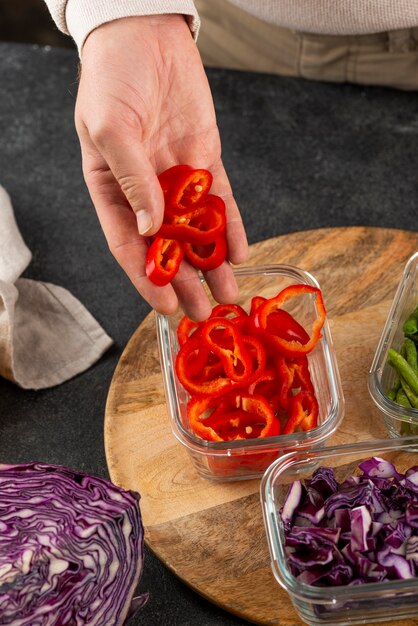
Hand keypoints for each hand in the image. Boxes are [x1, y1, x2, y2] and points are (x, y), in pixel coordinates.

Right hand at [75, 14, 247, 319]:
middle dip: (185, 281)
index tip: (164, 306)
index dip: (146, 278)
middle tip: (202, 313)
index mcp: (112, 190)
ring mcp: (178, 180)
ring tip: (228, 294)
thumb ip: (131, 179)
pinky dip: (230, 228)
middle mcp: (146, 192)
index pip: (128, 246)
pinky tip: (238, 253)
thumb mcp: (111, 129)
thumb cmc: (112, 80)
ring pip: (196, 232)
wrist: (146, 37)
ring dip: (211, 264)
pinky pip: (220, 202)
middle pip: (166, 248)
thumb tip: (148, 227)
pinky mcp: (205, 164)